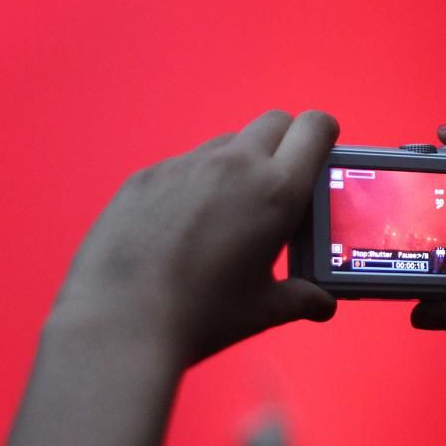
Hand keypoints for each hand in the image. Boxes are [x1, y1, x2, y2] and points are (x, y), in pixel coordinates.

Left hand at [52, 110, 338, 367]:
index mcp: (276, 191)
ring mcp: (185, 164)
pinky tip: (182, 230)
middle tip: (280, 188)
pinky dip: (196, 185)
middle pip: (274, 123)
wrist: (121, 321)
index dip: (324, 136)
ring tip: (229, 217)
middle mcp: (233, 165)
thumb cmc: (199, 317)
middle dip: (286, 145)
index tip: (321, 156)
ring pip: (227, 143)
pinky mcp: (147, 175)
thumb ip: (300, 298)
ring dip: (240, 165)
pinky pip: (184, 165)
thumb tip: (321, 303)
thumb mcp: (263, 310)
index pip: (315, 127)